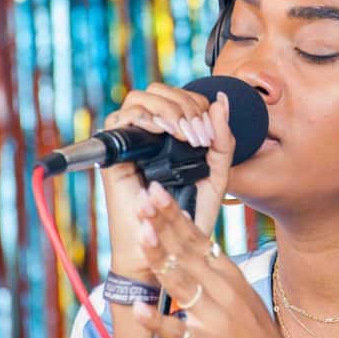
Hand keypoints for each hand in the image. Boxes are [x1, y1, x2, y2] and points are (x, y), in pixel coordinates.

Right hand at [100, 82, 232, 280]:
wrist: (168, 246)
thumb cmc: (191, 216)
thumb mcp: (216, 174)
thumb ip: (223, 139)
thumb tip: (220, 100)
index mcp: (173, 135)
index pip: (181, 97)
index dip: (197, 105)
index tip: (207, 134)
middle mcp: (150, 135)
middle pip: (159, 91)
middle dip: (183, 104)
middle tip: (196, 134)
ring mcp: (132, 143)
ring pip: (139, 98)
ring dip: (166, 108)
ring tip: (181, 133)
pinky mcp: (115, 156)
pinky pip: (119, 120)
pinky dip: (142, 118)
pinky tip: (162, 133)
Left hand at [130, 181, 305, 337]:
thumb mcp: (244, 299)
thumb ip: (217, 275)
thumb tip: (193, 248)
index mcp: (231, 277)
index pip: (200, 238)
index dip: (176, 215)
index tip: (157, 192)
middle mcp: (224, 291)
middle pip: (188, 251)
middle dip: (163, 224)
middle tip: (143, 198)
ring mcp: (216, 318)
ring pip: (182, 281)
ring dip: (160, 257)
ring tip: (142, 235)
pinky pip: (178, 332)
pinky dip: (157, 321)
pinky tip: (140, 310)